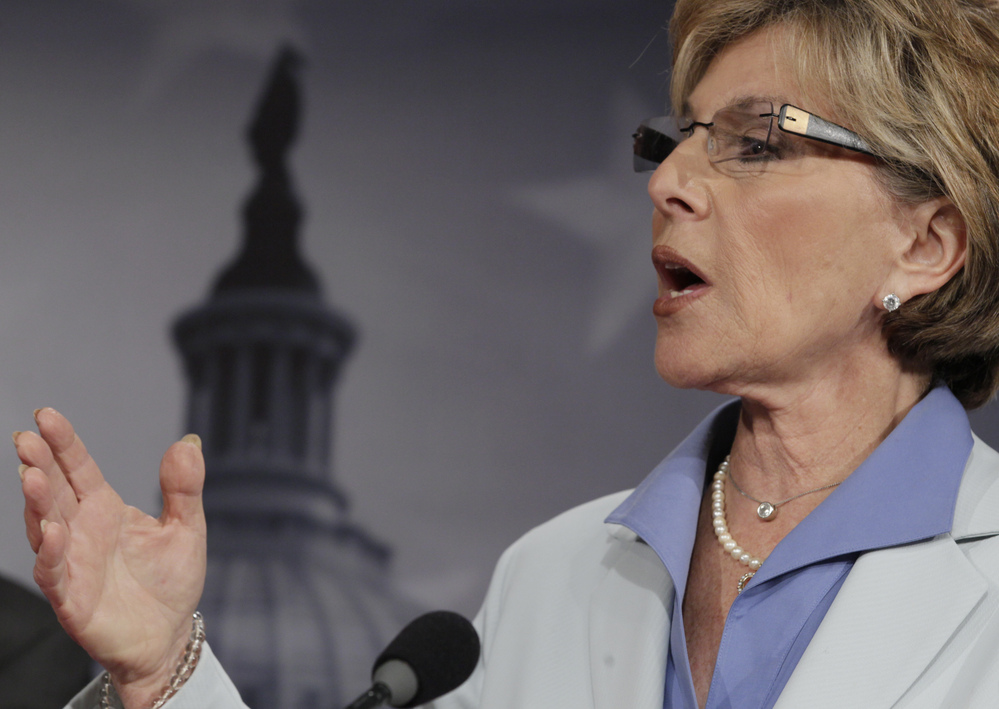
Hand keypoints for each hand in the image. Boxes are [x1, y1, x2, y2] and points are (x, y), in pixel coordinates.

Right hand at [16, 408, 206, 708]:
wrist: (169, 635)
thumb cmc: (171, 580)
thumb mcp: (187, 527)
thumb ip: (184, 487)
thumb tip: (188, 442)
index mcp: (105, 508)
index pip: (78, 468)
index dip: (63, 443)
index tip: (46, 415)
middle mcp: (81, 531)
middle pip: (54, 490)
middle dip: (39, 463)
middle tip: (26, 437)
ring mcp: (71, 562)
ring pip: (45, 527)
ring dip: (37, 502)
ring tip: (31, 475)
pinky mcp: (71, 597)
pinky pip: (55, 572)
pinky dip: (51, 552)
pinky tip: (52, 531)